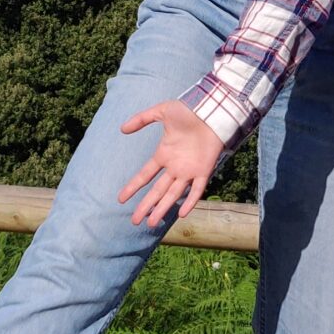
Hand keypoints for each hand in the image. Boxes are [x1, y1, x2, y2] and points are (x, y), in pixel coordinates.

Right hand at [116, 100, 220, 225]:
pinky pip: (197, 189)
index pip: (145, 175)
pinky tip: (181, 214)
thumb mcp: (162, 111)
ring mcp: (189, 170)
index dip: (133, 187)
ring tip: (151, 223)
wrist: (211, 110)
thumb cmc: (188, 110)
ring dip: (162, 208)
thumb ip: (142, 119)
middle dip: (146, 206)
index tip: (121, 199)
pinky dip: (190, 201)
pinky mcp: (204, 171)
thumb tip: (122, 129)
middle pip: (157, 191)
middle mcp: (175, 166)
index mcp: (164, 154)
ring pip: (173, 194)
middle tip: (134, 221)